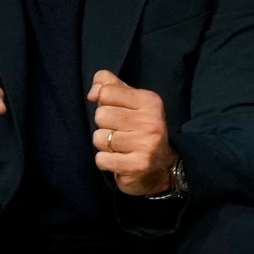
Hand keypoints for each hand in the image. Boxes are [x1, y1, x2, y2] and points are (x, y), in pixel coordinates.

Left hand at [88, 70, 173, 195]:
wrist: (160, 167)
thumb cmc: (139, 129)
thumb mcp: (129, 102)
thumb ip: (110, 87)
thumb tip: (92, 93)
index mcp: (150, 100)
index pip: (106, 92)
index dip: (106, 104)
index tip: (120, 114)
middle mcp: (151, 120)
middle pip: (101, 115)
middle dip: (104, 126)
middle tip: (121, 133)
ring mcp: (146, 143)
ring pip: (99, 138)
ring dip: (104, 145)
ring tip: (121, 147)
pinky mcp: (138, 164)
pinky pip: (101, 159)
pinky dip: (105, 161)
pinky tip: (119, 160)